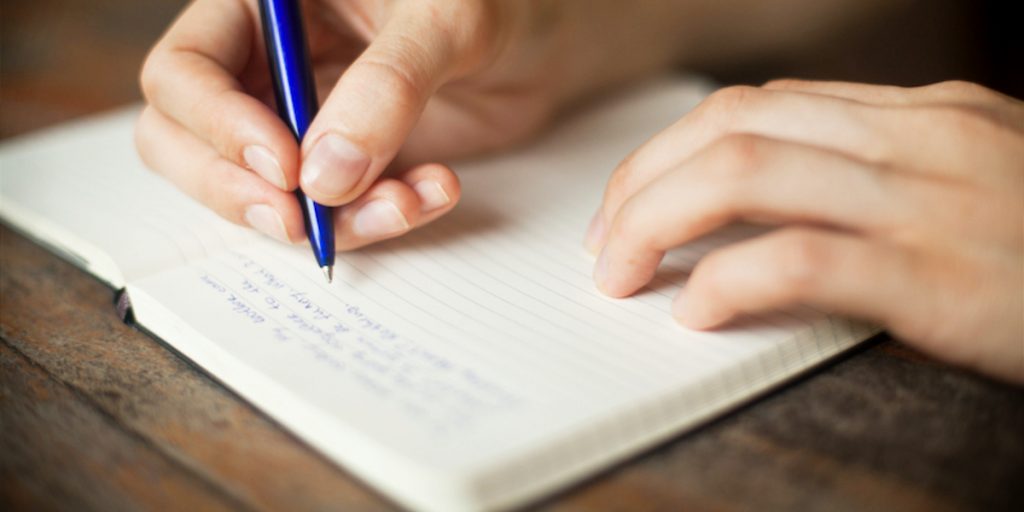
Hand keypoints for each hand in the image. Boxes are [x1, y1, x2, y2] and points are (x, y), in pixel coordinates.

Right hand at [135, 0, 576, 248]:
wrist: (545, 38)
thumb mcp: (447, 20)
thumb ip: (387, 86)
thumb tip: (325, 178)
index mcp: (265, 3)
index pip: (185, 69)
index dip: (217, 125)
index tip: (284, 167)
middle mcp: (266, 63)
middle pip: (188, 141)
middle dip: (241, 192)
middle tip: (302, 223)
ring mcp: (299, 118)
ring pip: (258, 191)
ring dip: (323, 219)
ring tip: (403, 205)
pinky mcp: (342, 163)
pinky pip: (328, 211)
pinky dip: (373, 219)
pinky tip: (432, 194)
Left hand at [586, 80, 1023, 383]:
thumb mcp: (975, 189)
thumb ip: (880, 180)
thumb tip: (767, 203)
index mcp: (926, 117)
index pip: (759, 108)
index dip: (673, 152)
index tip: (632, 201)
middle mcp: (924, 141)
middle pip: (733, 129)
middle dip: (644, 182)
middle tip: (608, 242)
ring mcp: (934, 202)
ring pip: (746, 173)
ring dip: (657, 221)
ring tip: (621, 273)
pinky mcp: (943, 278)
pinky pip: (801, 259)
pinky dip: (728, 279)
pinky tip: (696, 309)